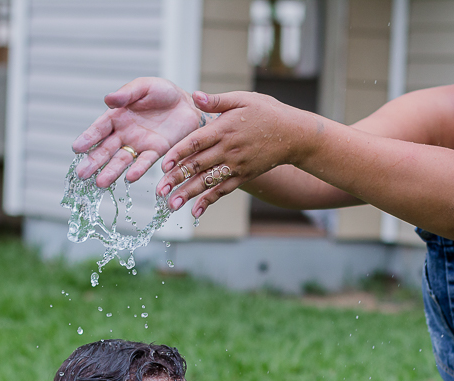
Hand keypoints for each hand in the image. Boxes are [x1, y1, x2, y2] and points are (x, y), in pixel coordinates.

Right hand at [72, 77, 203, 187]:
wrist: (188, 103)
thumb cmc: (163, 92)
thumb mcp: (143, 87)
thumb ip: (127, 94)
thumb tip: (108, 99)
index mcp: (117, 116)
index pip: (99, 129)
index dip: (88, 138)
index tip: (76, 148)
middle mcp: (125, 133)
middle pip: (106, 149)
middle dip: (94, 161)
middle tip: (81, 174)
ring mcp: (139, 144)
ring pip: (122, 160)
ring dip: (111, 171)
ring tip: (100, 183)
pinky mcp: (157, 151)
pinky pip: (145, 162)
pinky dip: (138, 170)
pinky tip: (129, 178)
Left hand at [155, 90, 314, 217]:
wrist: (294, 134)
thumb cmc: (267, 112)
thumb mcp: (242, 99)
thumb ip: (216, 101)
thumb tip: (194, 96)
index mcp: (224, 129)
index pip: (196, 142)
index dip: (178, 153)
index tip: (163, 164)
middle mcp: (228, 150)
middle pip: (197, 166)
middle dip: (176, 179)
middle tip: (159, 191)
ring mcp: (236, 165)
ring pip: (208, 181)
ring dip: (188, 194)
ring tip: (171, 204)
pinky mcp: (243, 175)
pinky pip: (223, 190)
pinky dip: (209, 201)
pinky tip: (195, 211)